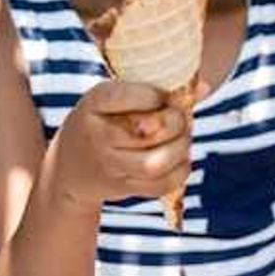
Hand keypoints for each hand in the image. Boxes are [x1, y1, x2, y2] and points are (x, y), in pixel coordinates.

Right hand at [48, 80, 202, 210]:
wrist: (69, 168)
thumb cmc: (103, 121)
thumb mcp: (112, 98)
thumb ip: (153, 90)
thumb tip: (205, 88)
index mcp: (95, 102)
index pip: (129, 96)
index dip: (157, 95)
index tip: (163, 96)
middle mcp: (98, 135)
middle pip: (149, 130)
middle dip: (176, 122)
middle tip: (179, 118)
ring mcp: (109, 165)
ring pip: (156, 162)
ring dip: (180, 149)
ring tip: (181, 139)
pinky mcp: (123, 187)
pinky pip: (161, 184)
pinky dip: (179, 171)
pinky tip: (178, 159)